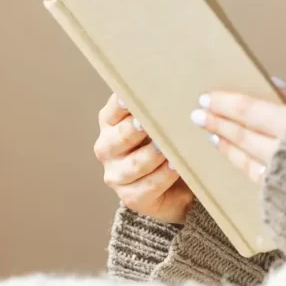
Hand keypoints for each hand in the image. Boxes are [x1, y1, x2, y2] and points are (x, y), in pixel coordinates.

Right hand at [94, 93, 194, 224]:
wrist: (175, 188)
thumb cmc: (166, 145)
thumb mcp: (161, 124)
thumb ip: (160, 108)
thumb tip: (176, 89)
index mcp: (111, 124)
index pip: (113, 111)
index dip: (122, 105)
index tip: (130, 98)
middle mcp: (108, 148)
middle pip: (119, 137)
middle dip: (134, 131)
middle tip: (149, 123)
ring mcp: (117, 175)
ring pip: (134, 164)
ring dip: (152, 156)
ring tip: (168, 148)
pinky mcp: (131, 197)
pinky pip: (148, 186)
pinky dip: (163, 176)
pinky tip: (176, 167)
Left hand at [191, 81, 285, 183]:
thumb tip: (273, 82)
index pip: (251, 111)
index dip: (225, 104)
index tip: (206, 98)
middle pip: (243, 137)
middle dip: (218, 125)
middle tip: (198, 116)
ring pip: (247, 161)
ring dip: (228, 148)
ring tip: (214, 137)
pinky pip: (260, 179)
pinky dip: (245, 166)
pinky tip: (237, 158)